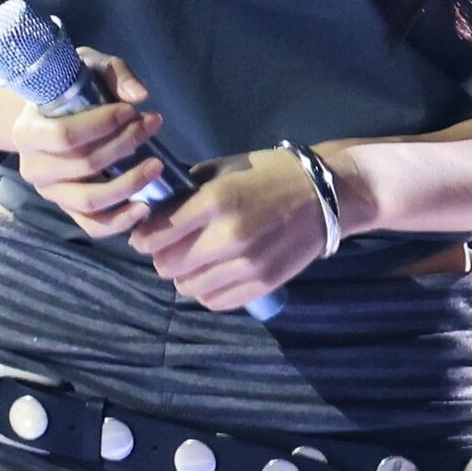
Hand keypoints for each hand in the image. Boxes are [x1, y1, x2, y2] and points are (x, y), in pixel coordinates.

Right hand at [10, 47, 166, 238]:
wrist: (49, 117)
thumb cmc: (69, 88)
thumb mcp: (86, 67)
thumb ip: (113, 74)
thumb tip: (139, 96)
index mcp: (27, 132)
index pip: (64, 135)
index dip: (102, 125)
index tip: (131, 111)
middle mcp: (33, 168)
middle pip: (84, 165)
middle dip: (125, 145)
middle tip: (153, 124)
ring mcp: (50, 193)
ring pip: (90, 200)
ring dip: (128, 184)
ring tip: (157, 165)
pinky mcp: (68, 210)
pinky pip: (93, 225)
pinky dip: (120, 221)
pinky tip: (145, 206)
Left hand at [128, 147, 327, 311]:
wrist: (327, 195)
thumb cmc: (272, 174)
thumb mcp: (227, 169)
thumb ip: (190, 190)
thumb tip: (156, 207)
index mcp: (216, 200)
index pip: (156, 233)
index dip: (144, 235)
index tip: (145, 233)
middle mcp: (228, 236)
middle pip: (167, 265)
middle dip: (162, 255)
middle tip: (171, 246)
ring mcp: (247, 265)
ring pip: (188, 287)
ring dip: (184, 275)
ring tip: (195, 260)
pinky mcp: (262, 284)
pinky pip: (215, 301)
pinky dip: (207, 290)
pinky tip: (215, 273)